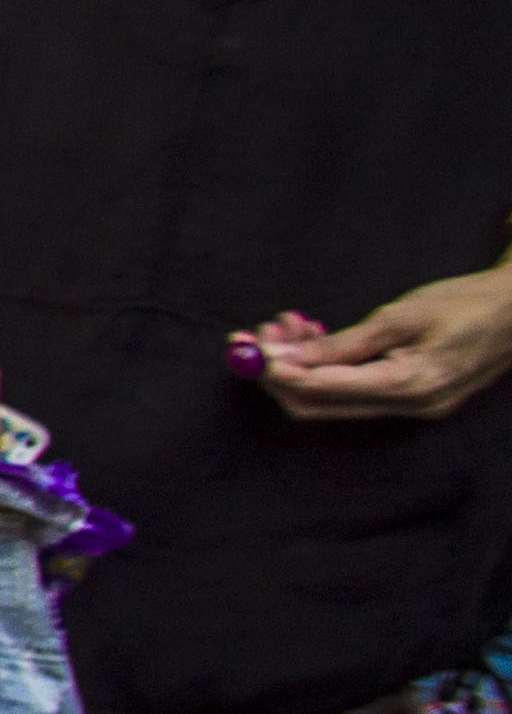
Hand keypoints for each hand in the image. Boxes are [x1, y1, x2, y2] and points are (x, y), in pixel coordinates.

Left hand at [254, 266, 511, 422]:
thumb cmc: (465, 305)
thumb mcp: (402, 316)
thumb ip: (344, 343)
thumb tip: (289, 358)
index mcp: (408, 387)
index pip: (321, 391)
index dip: (276, 371)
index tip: (247, 346)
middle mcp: (408, 407)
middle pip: (318, 405)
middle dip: (280, 370)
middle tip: (262, 332)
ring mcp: (410, 407)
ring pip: (332, 400)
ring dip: (300, 366)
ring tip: (289, 325)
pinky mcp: (411, 397)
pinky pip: (353, 393)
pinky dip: (326, 368)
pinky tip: (316, 336)